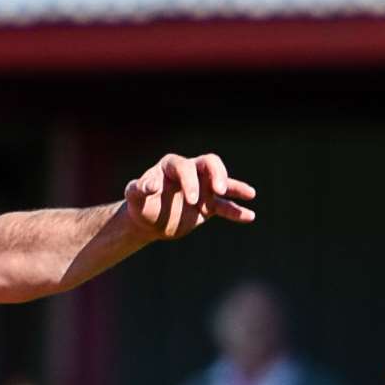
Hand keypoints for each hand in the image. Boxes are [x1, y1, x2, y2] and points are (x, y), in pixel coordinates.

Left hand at [123, 154, 255, 240]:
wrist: (147, 221)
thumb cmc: (140, 204)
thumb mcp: (134, 197)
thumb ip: (139, 188)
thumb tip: (150, 185)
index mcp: (172, 166)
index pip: (185, 167)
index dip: (190, 181)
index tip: (191, 200)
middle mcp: (190, 172)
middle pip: (210, 164)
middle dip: (217, 175)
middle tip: (218, 190)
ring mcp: (202, 187)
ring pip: (222, 181)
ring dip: (235, 187)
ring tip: (250, 194)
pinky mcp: (208, 205)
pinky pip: (225, 205)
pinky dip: (237, 210)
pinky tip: (250, 216)